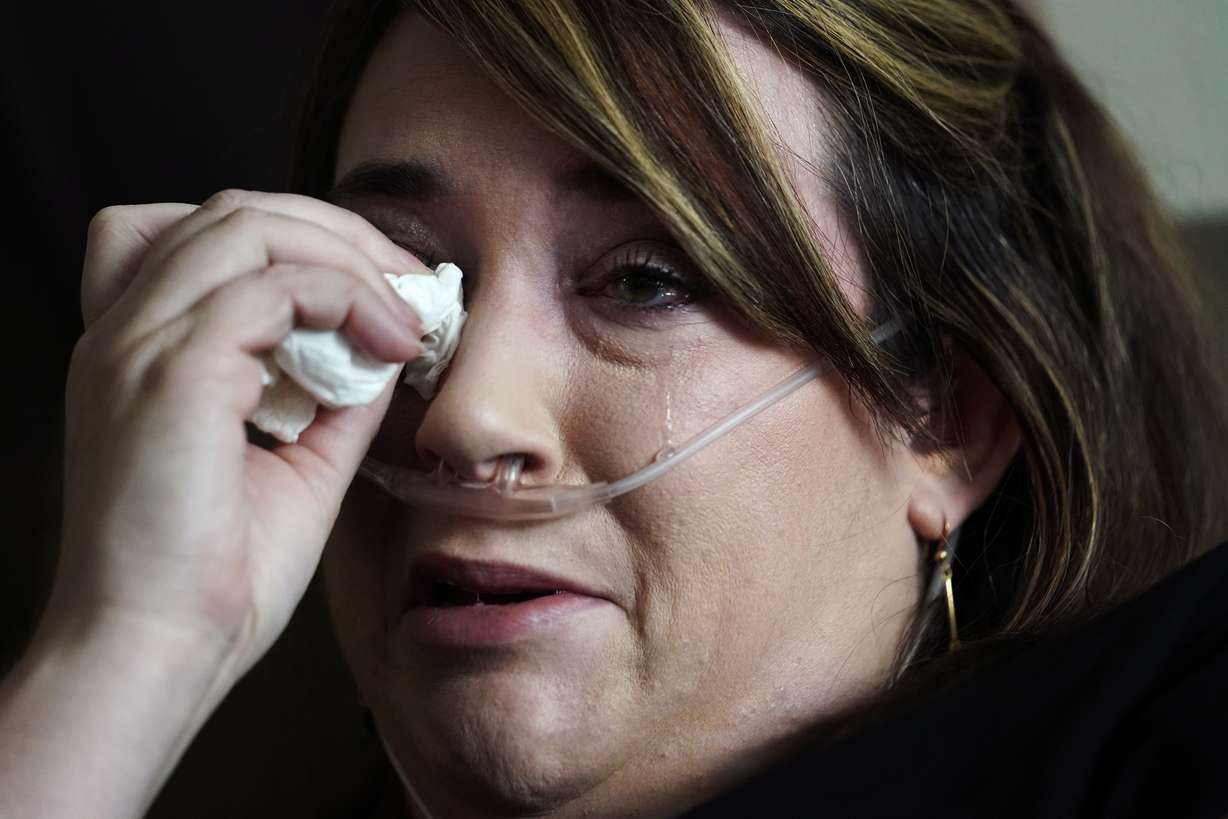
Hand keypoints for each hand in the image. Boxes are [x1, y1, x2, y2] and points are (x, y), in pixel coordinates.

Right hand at [54, 189, 427, 674]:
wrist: (159, 652)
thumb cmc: (217, 574)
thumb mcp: (298, 460)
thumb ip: (339, 393)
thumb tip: (390, 342)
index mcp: (143, 350)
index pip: (214, 238)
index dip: (309, 243)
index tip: (388, 290)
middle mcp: (128, 331)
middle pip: (237, 211)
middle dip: (341, 235)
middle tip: (413, 287)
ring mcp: (141, 345)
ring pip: (249, 226)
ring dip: (348, 257)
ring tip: (407, 315)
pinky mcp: (173, 372)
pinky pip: (271, 285)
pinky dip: (345, 297)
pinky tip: (389, 344)